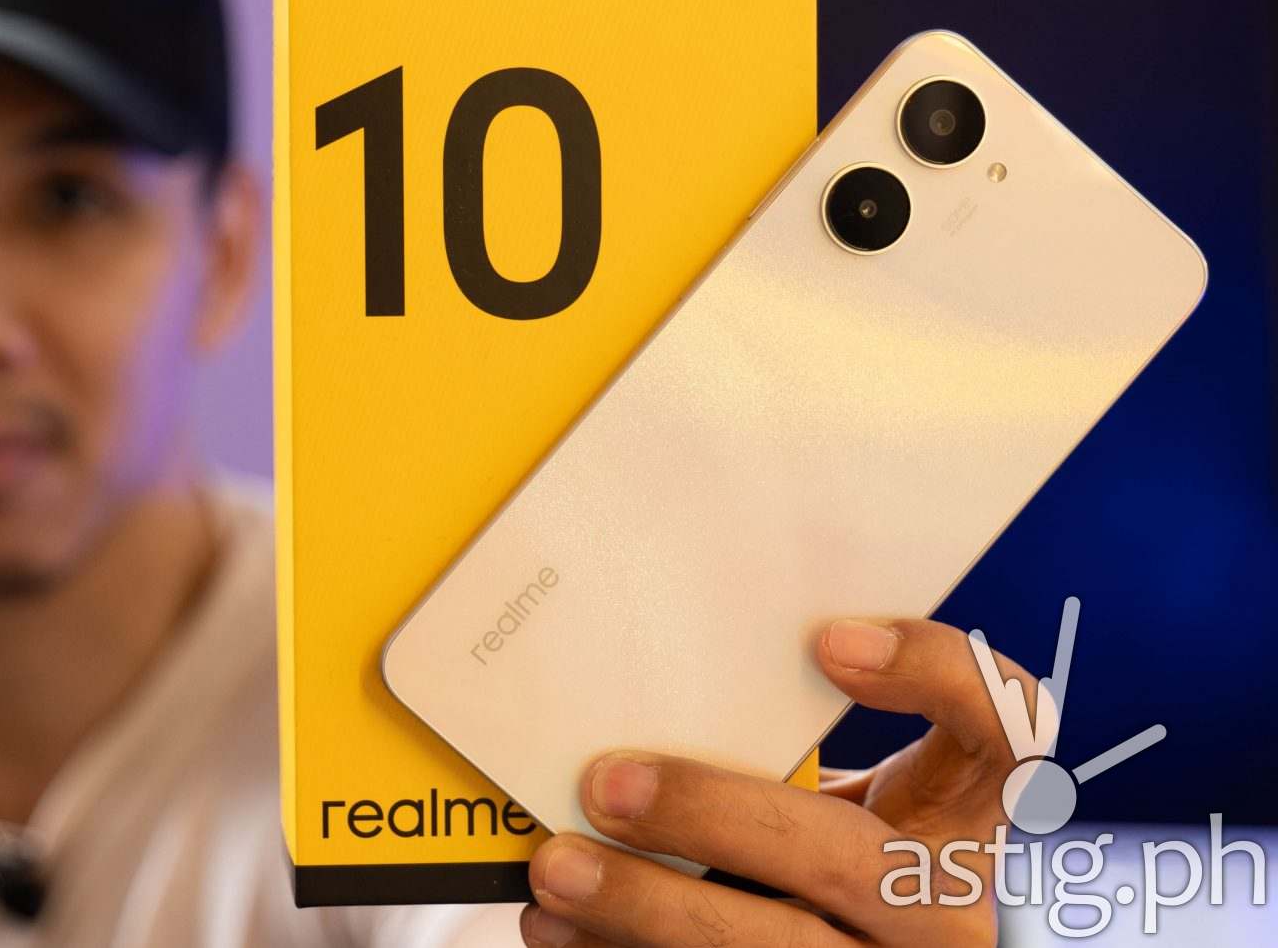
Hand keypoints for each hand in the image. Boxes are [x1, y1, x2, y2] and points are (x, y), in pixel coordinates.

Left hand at [519, 617, 1040, 946]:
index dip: (936, 677)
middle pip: (851, 862)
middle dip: (713, 816)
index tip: (829, 641)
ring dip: (649, 910)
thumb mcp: (825, 806)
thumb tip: (621, 696)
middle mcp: (944, 906)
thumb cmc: (807, 863)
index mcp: (957, 818)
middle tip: (607, 782)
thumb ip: (772, 756)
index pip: (1002, 732)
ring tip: (557, 869)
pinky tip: (557, 937)